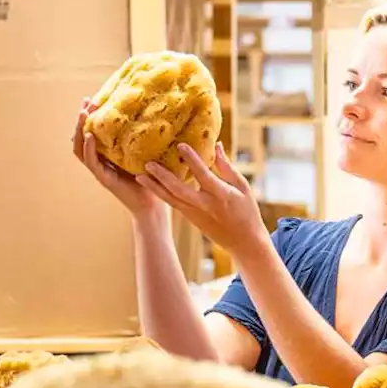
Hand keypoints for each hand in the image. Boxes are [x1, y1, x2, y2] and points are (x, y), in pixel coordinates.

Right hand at [72, 98, 159, 218]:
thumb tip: (154, 114)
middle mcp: (100, 161)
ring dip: (80, 130)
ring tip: (84, 114)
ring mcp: (100, 170)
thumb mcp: (145, 153)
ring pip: (80, 148)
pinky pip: (92, 162)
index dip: (90, 116)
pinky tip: (90, 136)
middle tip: (86, 101)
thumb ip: (142, 139)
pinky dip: (89, 148)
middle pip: (81, 137)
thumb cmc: (152, 178)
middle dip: (82, 119)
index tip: (91, 99)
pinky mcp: (104, 179)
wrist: (154, 204)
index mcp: (107, 154)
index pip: (92, 132)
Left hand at [137, 143, 267, 259]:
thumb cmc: (247, 212)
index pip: (203, 175)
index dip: (192, 160)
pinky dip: (161, 193)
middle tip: (148, 163)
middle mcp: (205, 205)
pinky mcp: (190, 219)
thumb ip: (227, 167)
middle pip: (179, 190)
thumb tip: (216, 145)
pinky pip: (173, 203)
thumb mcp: (243, 187)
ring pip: (170, 199)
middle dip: (162, 176)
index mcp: (221, 195)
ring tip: (139, 175)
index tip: (180, 145)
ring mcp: (195, 214)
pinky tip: (151, 184)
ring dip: (154, 187)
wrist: (244, 242)